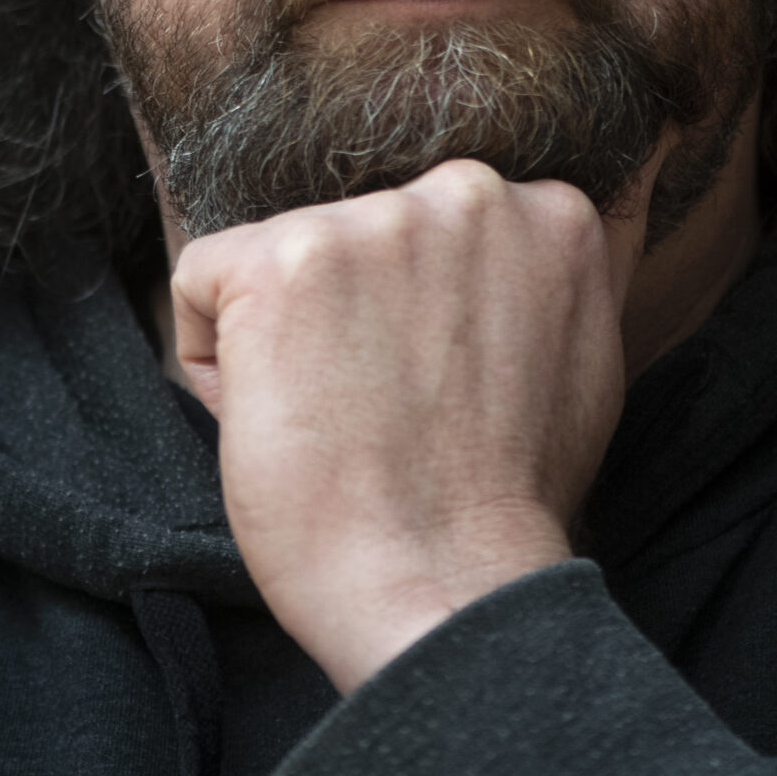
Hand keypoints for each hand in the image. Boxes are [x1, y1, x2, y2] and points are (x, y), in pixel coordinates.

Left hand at [168, 155, 654, 691]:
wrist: (445, 582)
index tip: (436, 391)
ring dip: (292, 338)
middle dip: (357, 316)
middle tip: (386, 413)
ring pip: (284, 259)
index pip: (440, 231)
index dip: (422, 322)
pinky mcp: (284, 258)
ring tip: (341, 423)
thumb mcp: (573, 362)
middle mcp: (468, 192)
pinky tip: (281, 419)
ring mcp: (374, 221)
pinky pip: (203, 280)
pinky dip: (218, 360)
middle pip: (362, 236)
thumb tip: (497, 263)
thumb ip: (534, 285)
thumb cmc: (504, 504)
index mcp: (546, 213)